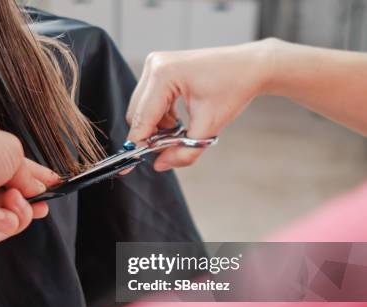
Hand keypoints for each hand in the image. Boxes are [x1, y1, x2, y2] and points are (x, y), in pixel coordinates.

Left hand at [0, 124, 58, 248]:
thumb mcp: (12, 151)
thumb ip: (27, 172)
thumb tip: (36, 188)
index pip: (13, 167)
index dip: (35, 177)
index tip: (55, 185)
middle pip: (12, 196)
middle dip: (29, 203)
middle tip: (41, 206)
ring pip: (6, 218)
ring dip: (17, 214)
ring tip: (11, 203)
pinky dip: (0, 226)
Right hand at [126, 39, 276, 170]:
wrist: (250, 67)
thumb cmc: (234, 88)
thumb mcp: (209, 127)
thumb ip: (183, 151)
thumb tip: (160, 165)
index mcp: (163, 75)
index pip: (141, 118)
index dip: (139, 144)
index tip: (133, 165)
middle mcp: (154, 65)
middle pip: (136, 113)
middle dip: (151, 134)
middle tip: (171, 146)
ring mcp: (155, 64)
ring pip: (141, 108)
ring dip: (157, 125)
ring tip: (181, 129)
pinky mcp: (159, 68)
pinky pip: (148, 100)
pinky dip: (160, 115)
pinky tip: (178, 119)